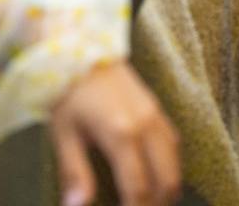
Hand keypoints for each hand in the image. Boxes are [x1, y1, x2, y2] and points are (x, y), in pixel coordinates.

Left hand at [49, 63, 180, 205]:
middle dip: (156, 205)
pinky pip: (173, 146)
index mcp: (121, 134)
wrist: (79, 49)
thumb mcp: (63, 134)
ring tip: (150, 203)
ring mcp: (155, 115)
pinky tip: (156, 177)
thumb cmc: (68, 92)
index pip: (139, 189)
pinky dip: (169, 168)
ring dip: (166, 189)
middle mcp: (146, 125)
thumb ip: (75, 173)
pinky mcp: (157, 108)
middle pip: (166, 181)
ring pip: (175, 165)